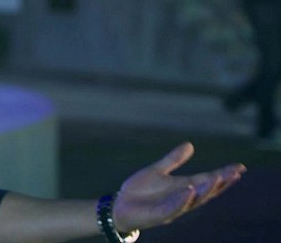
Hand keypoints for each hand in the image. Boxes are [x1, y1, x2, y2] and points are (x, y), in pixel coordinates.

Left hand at [111, 142, 245, 231]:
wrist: (120, 205)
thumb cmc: (140, 191)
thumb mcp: (157, 171)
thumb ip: (173, 160)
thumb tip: (190, 144)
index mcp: (183, 188)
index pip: (207, 180)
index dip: (224, 175)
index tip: (240, 167)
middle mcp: (182, 199)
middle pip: (206, 192)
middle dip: (221, 183)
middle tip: (235, 173)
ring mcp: (172, 208)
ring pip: (194, 201)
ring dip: (206, 191)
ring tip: (217, 178)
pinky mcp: (159, 215)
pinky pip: (173, 208)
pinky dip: (182, 200)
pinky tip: (190, 191)